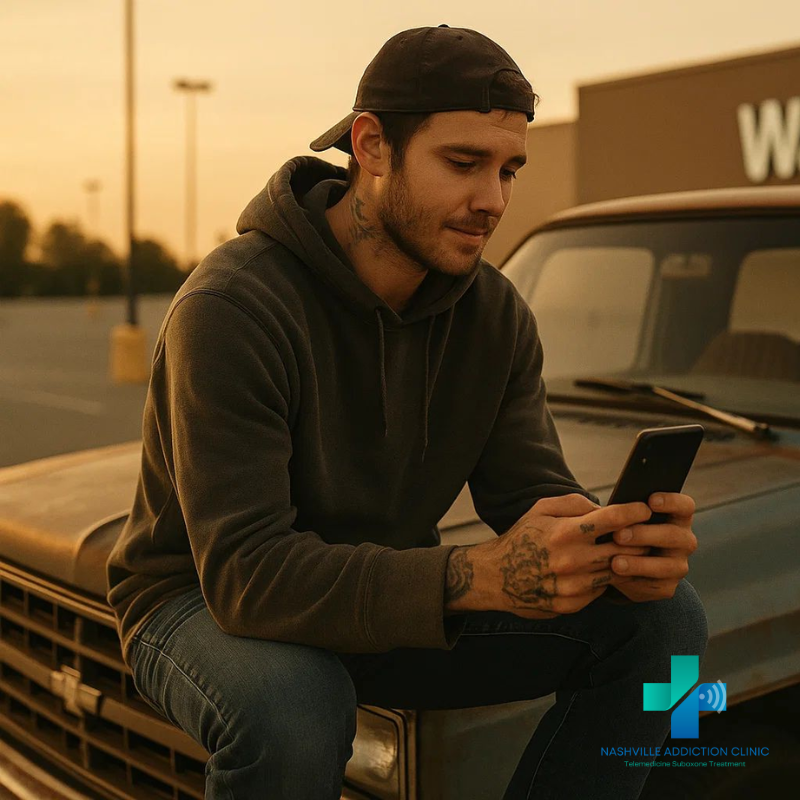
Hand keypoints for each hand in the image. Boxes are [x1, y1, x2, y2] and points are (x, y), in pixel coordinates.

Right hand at [486, 493, 651, 618]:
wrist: (496, 577)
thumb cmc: (521, 538)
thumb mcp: (540, 509)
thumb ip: (574, 503)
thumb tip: (604, 508)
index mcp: (566, 532)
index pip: (614, 520)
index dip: (635, 511)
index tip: (645, 509)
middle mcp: (573, 560)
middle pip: (625, 548)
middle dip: (638, 539)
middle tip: (643, 532)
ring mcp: (574, 586)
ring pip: (617, 571)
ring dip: (625, 561)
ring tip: (625, 552)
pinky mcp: (573, 604)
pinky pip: (601, 589)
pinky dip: (604, 579)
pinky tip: (599, 571)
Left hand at [605, 492, 697, 603]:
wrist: (620, 566)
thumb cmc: (624, 531)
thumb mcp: (625, 519)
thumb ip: (624, 510)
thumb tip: (600, 504)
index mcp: (677, 518)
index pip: (685, 506)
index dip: (671, 502)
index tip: (651, 500)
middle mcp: (683, 540)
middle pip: (673, 535)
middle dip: (644, 534)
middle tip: (618, 535)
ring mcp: (678, 565)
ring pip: (665, 564)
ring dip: (639, 562)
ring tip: (615, 562)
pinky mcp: (668, 586)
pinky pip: (654, 584)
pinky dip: (634, 579)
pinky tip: (617, 574)